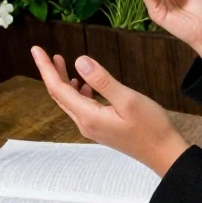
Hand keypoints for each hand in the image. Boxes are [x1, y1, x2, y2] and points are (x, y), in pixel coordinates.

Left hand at [30, 45, 190, 176]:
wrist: (164, 153)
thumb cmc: (151, 127)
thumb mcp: (127, 99)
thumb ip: (102, 80)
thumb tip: (79, 61)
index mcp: (88, 116)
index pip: (58, 89)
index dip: (45, 68)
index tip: (36, 49)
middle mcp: (86, 124)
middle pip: (60, 95)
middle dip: (52, 73)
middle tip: (47, 53)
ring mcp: (93, 128)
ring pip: (70, 101)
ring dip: (64, 81)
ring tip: (62, 62)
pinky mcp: (102, 128)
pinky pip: (82, 107)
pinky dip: (79, 91)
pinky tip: (85, 84)